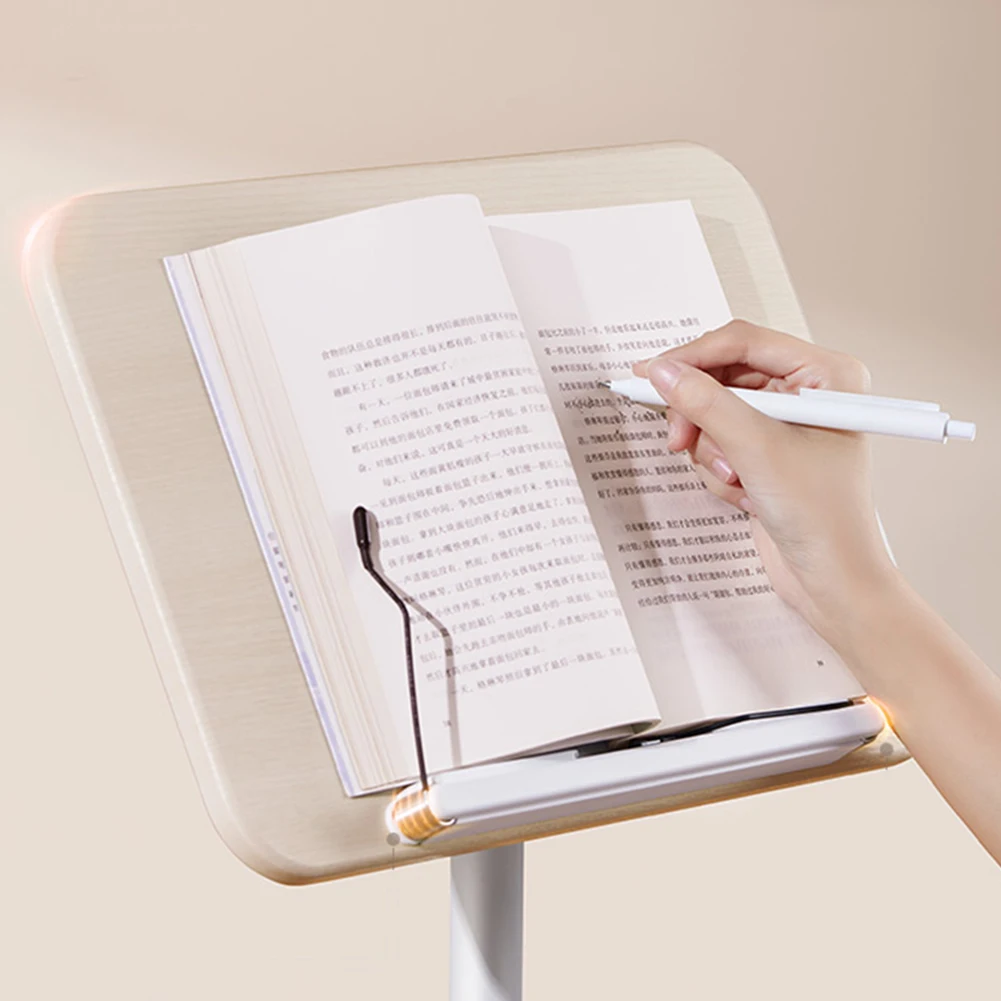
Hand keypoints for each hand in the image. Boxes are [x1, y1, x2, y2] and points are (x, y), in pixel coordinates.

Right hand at [633, 320, 901, 648]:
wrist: (831, 581)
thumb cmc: (822, 518)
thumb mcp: (756, 452)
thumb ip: (706, 405)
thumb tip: (664, 372)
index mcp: (826, 374)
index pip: (743, 342)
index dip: (693, 357)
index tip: (651, 375)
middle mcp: (808, 391)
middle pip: (723, 376)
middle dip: (701, 415)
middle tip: (678, 439)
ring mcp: (785, 422)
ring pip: (714, 411)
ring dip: (711, 449)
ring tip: (733, 480)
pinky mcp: (766, 450)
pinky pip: (718, 439)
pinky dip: (717, 467)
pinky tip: (740, 492)